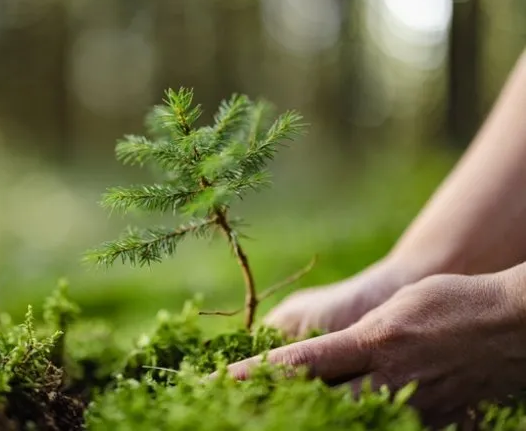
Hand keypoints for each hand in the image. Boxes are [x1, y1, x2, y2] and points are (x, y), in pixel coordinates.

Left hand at [221, 271, 525, 427]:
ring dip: (323, 419)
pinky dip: (369, 426)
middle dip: (283, 408)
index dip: (260, 374)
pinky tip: (356, 421)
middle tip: (249, 410)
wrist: (517, 324)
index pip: (304, 363)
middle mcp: (389, 380)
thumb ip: (357, 338)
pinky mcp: (441, 428)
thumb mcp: (396, 309)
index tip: (225, 380)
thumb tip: (322, 359)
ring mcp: (416, 410)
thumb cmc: (452, 303)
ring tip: (292, 416)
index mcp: (374, 342)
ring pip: (355, 425)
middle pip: (322, 404)